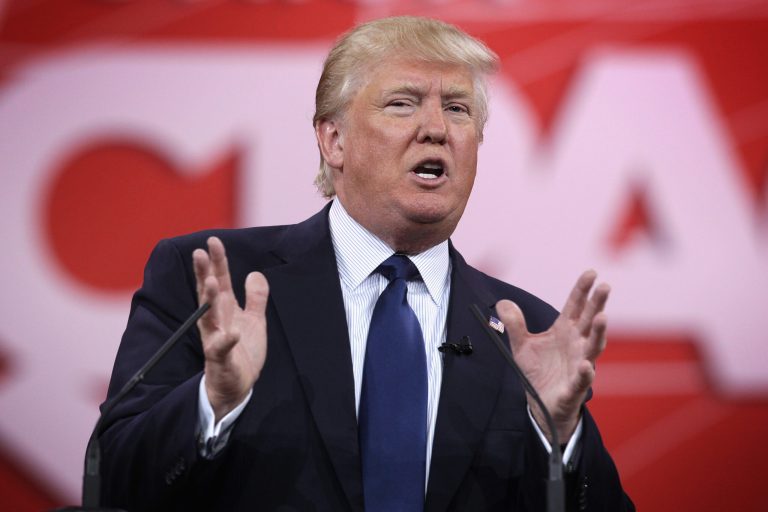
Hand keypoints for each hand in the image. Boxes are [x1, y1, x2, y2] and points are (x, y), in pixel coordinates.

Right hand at [193, 237, 268, 420]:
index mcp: (224, 309)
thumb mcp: (255, 320)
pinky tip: (233, 333)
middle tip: (199, 253)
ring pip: (208, 316)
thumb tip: (255, 273)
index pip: (219, 280)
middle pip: (207, 293)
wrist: (238, 386)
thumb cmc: (243, 351)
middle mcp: (215, 320)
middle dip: (203, 272)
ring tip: (210, 282)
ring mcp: (215, 339)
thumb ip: (256, 297)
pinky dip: (226, 341)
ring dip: (208, 299)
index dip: (217, 261)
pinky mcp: (219, 358)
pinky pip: (221, 348)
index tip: (212, 241)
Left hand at [496, 270, 608, 443]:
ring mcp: (579, 363)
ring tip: (602, 318)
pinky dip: (585, 372)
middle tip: (605, 286)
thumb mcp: (521, 345)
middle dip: (597, 304)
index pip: (575, 306)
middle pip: (589, 320)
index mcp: (565, 330)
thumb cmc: (538, 370)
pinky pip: (582, 378)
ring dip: (598, 333)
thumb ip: (514, 324)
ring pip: (593, 346)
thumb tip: (502, 302)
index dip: (582, 290)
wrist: (540, 402)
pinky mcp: (575, 386)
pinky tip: (586, 365)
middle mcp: (576, 343)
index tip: (591, 273)